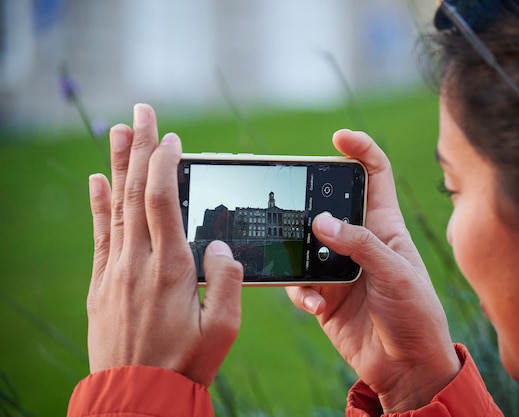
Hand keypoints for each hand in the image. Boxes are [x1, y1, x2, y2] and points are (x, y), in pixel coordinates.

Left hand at [86, 104, 242, 386]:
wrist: (139, 394)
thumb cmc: (186, 363)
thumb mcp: (224, 329)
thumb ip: (226, 281)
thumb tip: (220, 245)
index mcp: (170, 268)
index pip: (161, 201)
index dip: (164, 164)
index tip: (170, 138)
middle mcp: (138, 262)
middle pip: (135, 193)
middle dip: (139, 148)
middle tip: (140, 113)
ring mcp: (115, 271)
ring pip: (115, 207)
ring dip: (117, 166)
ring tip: (116, 132)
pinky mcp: (103, 284)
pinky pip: (99, 235)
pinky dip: (97, 205)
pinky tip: (96, 181)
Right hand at [287, 130, 460, 412]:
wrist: (407, 368)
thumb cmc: (416, 315)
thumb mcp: (396, 274)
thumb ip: (360, 245)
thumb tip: (321, 222)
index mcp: (385, 227)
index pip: (375, 176)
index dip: (360, 150)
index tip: (339, 138)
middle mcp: (360, 242)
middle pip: (329, 206)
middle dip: (311, 204)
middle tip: (295, 207)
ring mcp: (340, 269)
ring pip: (305, 245)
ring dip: (299, 254)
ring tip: (308, 271)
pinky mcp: (324, 295)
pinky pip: (299, 283)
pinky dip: (300, 292)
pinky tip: (314, 305)